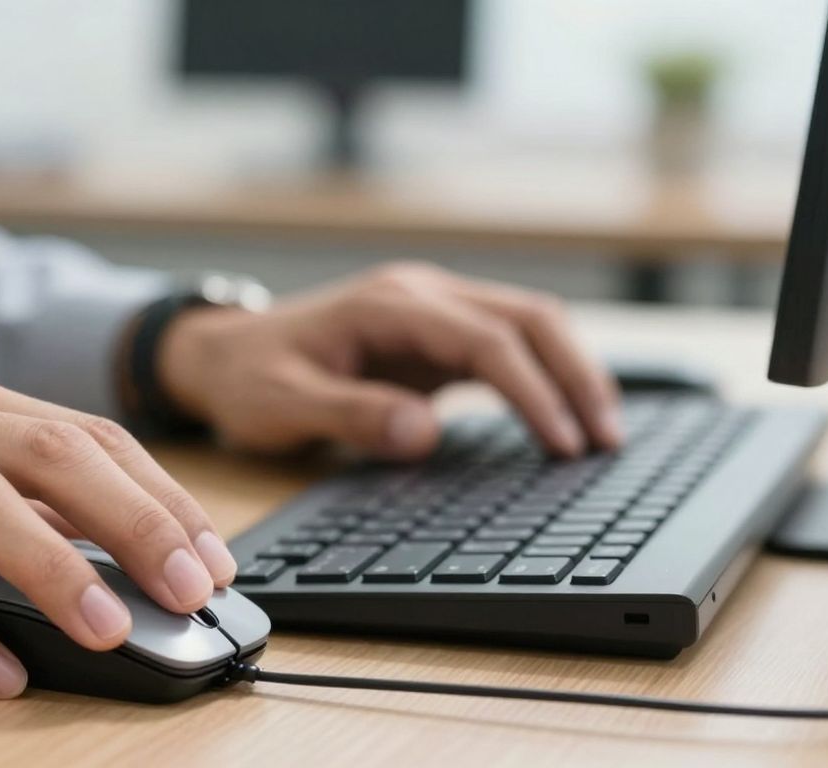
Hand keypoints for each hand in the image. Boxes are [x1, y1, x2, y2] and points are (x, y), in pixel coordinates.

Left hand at [158, 263, 622, 458]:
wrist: (221, 354)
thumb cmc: (249, 378)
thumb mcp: (284, 404)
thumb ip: (352, 414)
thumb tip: (425, 432)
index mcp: (389, 304)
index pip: (487, 340)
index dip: (533, 392)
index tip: (563, 444)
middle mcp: (421, 295)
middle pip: (529, 318)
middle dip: (576, 376)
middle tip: (606, 442)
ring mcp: (432, 311)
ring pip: (528, 325)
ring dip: (570, 373)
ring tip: (602, 435)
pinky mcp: (435, 337)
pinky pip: (507, 347)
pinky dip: (544, 378)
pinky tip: (564, 419)